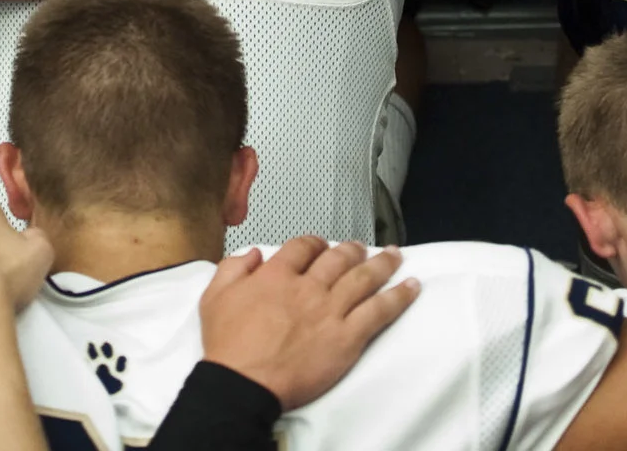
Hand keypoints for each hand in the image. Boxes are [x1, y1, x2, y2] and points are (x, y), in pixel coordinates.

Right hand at [197, 239, 419, 412]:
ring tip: (395, 256)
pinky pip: (380, 311)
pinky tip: (411, 287)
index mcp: (277, 275)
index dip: (315, 243)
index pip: (303, 247)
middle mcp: (308, 287)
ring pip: (364, 278)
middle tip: (361, 248)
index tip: (321, 245)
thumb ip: (232, 268)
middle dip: (353, 249)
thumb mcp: (214, 298)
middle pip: (339, 258)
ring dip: (383, 264)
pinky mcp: (347, 337)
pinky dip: (399, 297)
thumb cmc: (229, 347)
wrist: (244, 382)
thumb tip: (252, 254)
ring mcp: (330, 310)